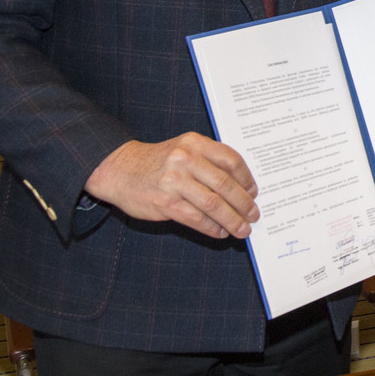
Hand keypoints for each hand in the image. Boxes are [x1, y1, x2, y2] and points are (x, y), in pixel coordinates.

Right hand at [84, 133, 258, 240]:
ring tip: (242, 229)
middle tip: (254, 215)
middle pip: (225, 184)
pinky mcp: (165, 202)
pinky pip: (196, 219)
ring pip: (213, 204)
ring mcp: (174, 181)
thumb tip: (242, 187)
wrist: (120, 170)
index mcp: (195, 143)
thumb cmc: (159, 162)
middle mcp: (185, 159)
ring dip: (232, 220)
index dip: (246, 179)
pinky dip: (212, 228)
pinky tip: (220, 232)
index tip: (254, 192)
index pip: (231, 160)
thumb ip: (209, 161)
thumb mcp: (184, 149)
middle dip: (244, 203)